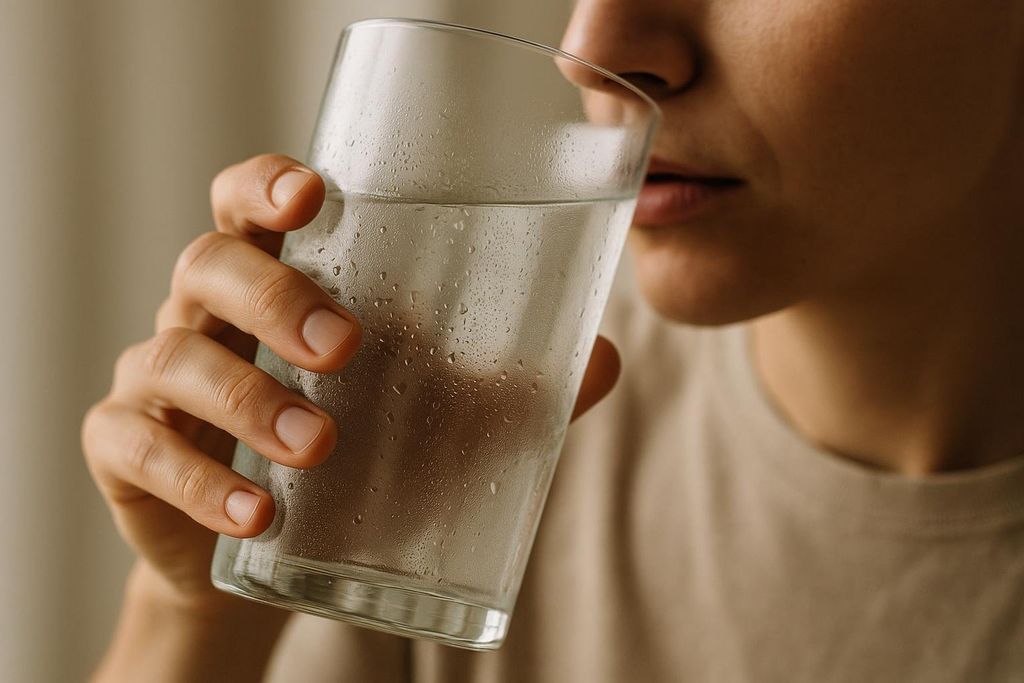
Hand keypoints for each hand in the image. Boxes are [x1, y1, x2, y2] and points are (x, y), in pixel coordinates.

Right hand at [81, 153, 620, 612]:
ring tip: (317, 449)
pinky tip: (257, 516)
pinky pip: (141, 448)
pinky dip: (199, 481)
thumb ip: (508, 387)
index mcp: (276, 281)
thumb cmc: (358, 457)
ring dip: (249, 401)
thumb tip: (605, 359)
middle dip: (274, 295)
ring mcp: (159, 377)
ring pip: (177, 355)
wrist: (278, 556)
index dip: (267, 184)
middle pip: (209, 262)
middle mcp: (208, 314)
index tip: (312, 192)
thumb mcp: (431, 415)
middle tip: (343, 348)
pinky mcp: (125, 450)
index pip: (250, 204)